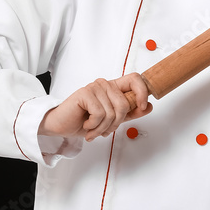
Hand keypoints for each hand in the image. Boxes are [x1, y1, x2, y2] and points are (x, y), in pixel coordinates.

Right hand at [38, 73, 152, 141]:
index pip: (135, 78)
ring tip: (93, 130)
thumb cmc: (84, 121)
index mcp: (113, 88)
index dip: (143, 92)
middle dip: (116, 124)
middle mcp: (105, 84)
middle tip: (104, 130)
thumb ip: (130, 113)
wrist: (61, 126)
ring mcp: (95, 87)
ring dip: (103, 128)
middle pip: (124, 104)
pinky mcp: (85, 93)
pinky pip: (100, 114)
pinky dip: (94, 126)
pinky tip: (86, 125)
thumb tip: (149, 106)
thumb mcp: (112, 120)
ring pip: (112, 112)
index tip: (143, 106)